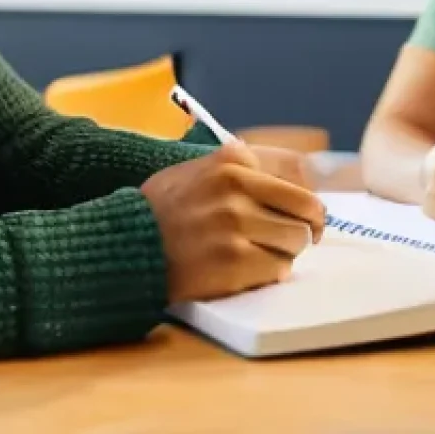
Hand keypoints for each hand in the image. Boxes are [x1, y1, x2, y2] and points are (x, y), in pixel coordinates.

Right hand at [141, 141, 325, 302]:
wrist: (127, 243)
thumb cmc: (163, 209)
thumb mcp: (196, 169)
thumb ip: (238, 168)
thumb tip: (292, 175)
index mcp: (231, 161)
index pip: (298, 175)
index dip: (307, 201)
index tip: (307, 213)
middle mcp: (236, 188)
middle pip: (306, 210)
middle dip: (304, 228)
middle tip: (300, 239)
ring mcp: (235, 224)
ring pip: (295, 241)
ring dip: (284, 252)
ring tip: (259, 253)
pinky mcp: (233, 260)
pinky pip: (278, 270)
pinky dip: (269, 273)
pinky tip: (246, 269)